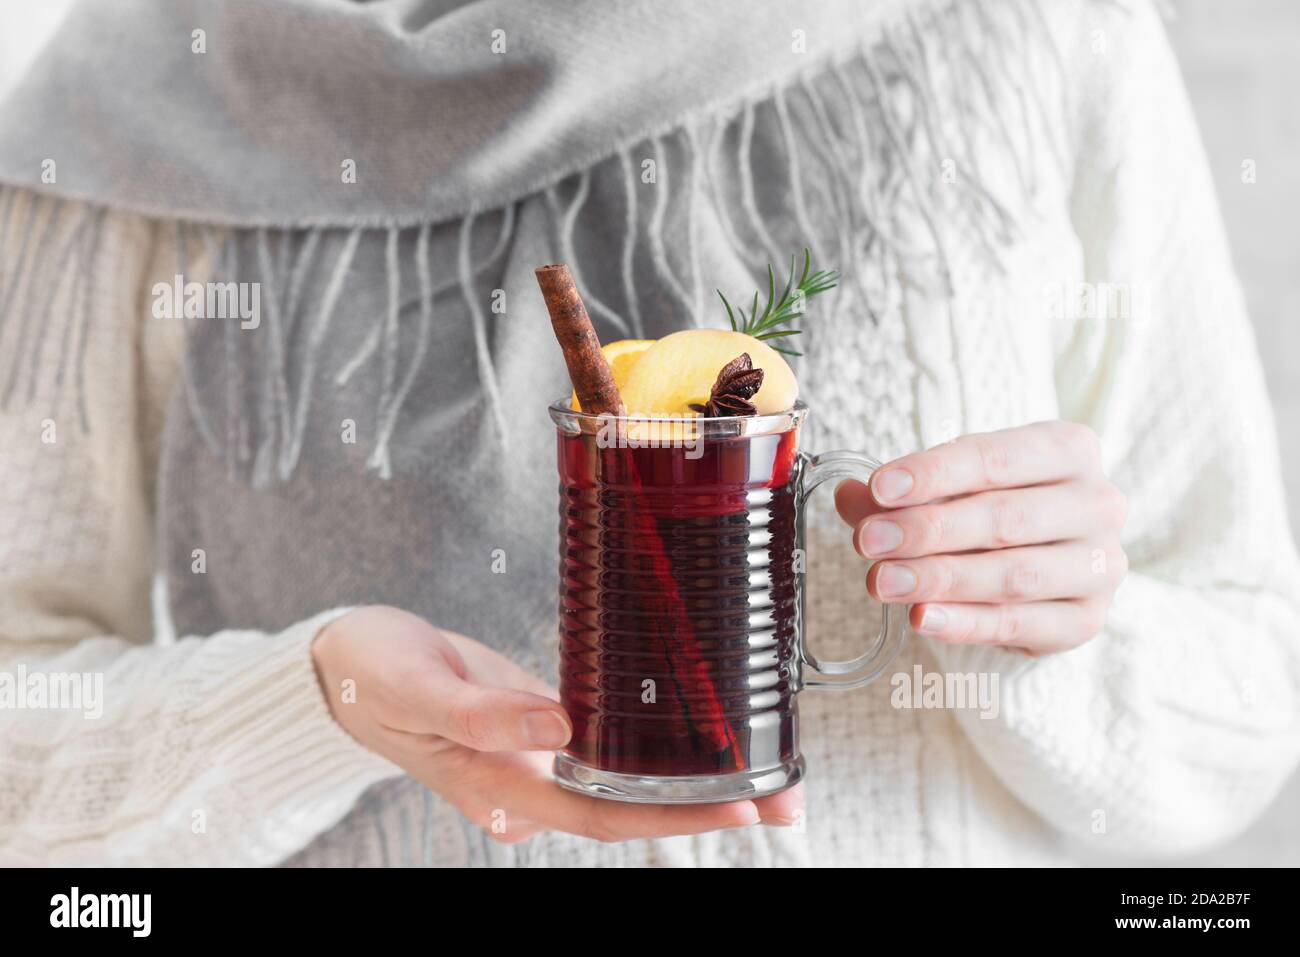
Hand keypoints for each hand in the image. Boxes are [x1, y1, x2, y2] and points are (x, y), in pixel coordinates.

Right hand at [311, 606, 802, 842]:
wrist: (342, 665)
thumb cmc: (371, 673)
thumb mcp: (416, 687)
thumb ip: (484, 712)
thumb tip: (560, 726)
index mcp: (498, 784)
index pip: (602, 812)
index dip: (673, 816)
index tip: (741, 808)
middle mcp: (525, 782)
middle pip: (629, 809)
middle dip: (709, 808)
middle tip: (788, 796)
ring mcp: (534, 758)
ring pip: (626, 781)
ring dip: (694, 781)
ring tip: (765, 771)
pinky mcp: (539, 727)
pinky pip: (606, 748)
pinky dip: (657, 749)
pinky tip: (695, 736)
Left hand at [835, 421, 1127, 655]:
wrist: (1047, 566)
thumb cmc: (993, 510)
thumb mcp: (948, 488)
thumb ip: (899, 494)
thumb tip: (849, 496)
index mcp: (1069, 450)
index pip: (995, 458)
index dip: (933, 474)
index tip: (880, 488)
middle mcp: (1097, 503)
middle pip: (1005, 517)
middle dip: (928, 530)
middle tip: (869, 542)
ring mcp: (1100, 565)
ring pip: (1014, 574)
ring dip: (940, 579)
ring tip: (883, 582)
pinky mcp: (1086, 620)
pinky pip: (1020, 624)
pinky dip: (966, 623)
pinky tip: (921, 617)